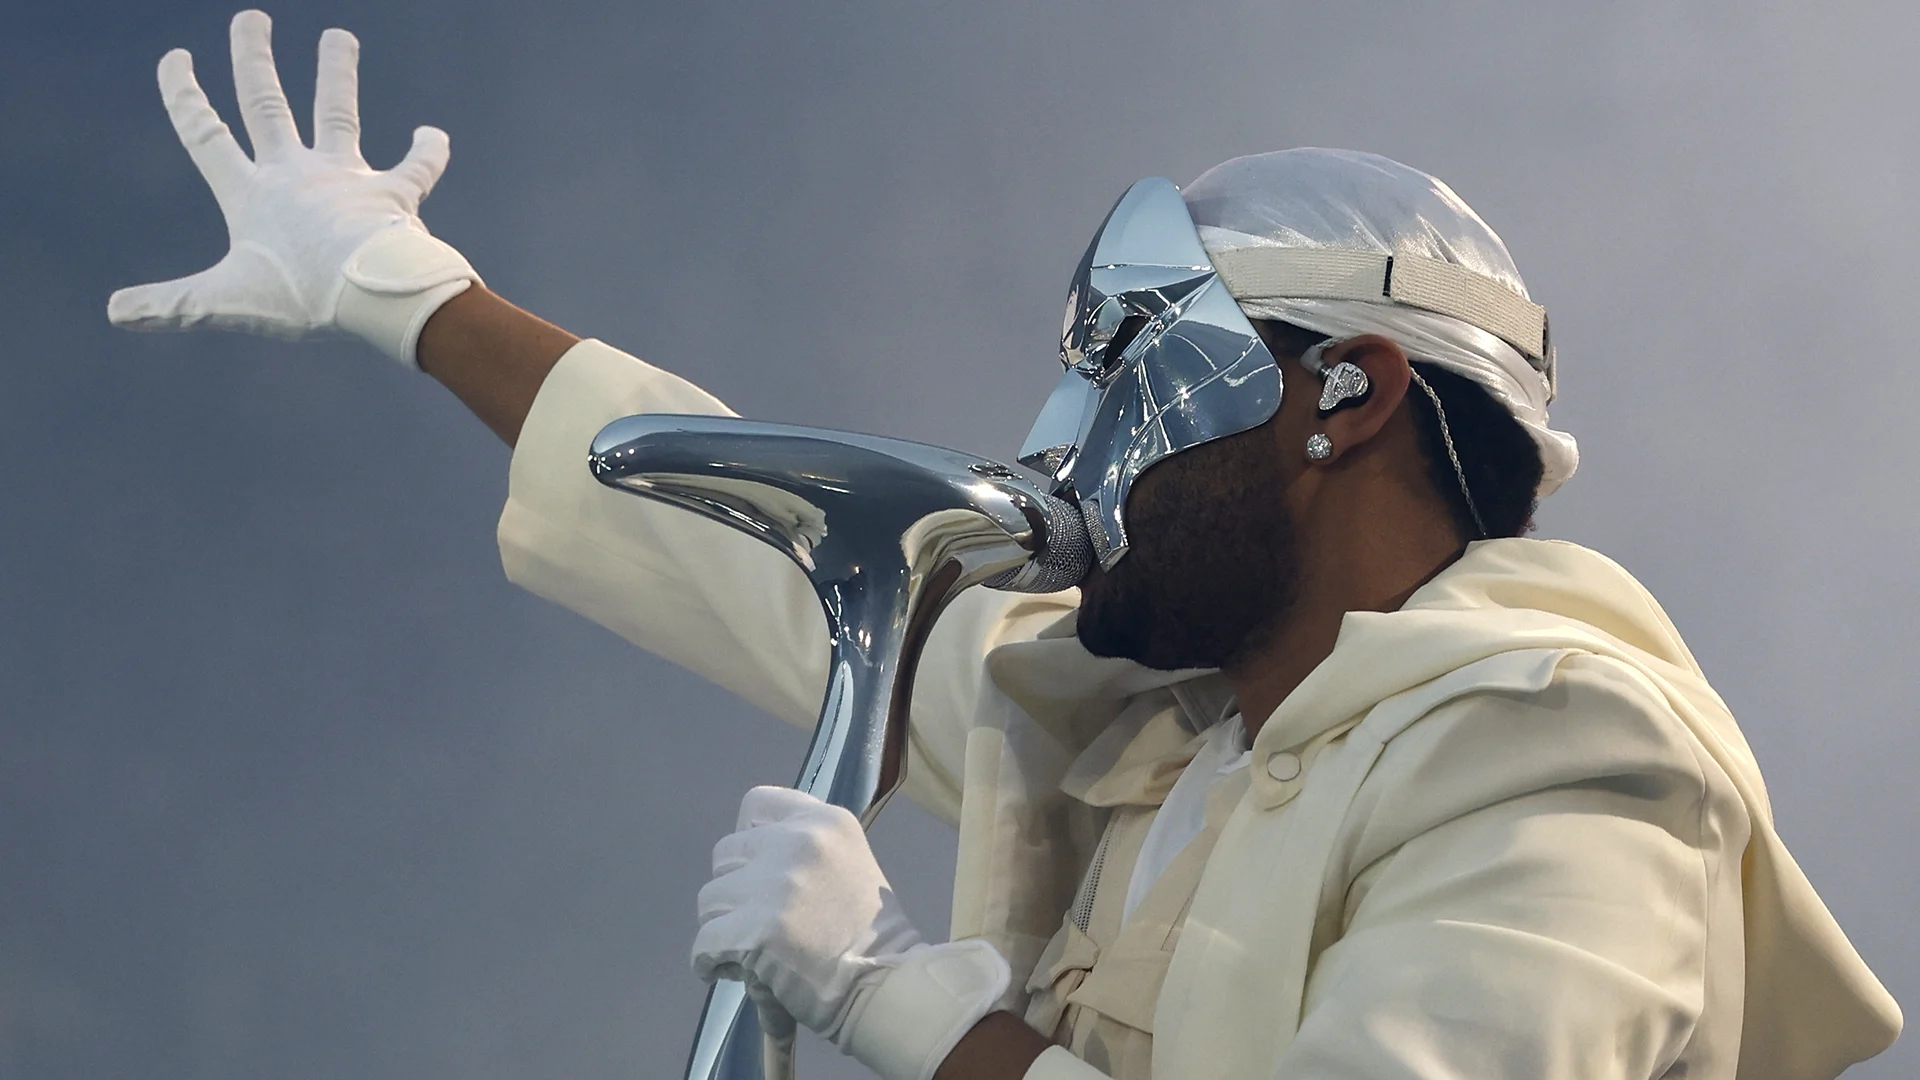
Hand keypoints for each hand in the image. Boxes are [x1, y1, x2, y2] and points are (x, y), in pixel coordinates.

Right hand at [108, 10, 480, 365]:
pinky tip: (434, 134)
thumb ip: (173, 304)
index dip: (186, 97)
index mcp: (251, 194)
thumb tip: (116, 312)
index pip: (206, 135)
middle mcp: (296, 174)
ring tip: (339, 36)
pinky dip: (428, 152)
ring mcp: (346, 179)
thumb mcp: (225, 302)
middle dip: (254, 60)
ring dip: (337, 73)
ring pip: (338, 113)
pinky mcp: (393, 193)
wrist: (371, 294)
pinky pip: (416, 167)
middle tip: (251, 19)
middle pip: (267, 104)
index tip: (178, 57)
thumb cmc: (300, 296)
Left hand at [694, 786, 1010, 1079]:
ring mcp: (777, 885)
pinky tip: (732, 970)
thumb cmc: (870, 935)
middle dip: (734, 890)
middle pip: (725, 854)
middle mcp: (800, 841)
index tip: (757, 868)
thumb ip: (805, 851)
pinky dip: (710, 961)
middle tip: (757, 921)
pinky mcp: (757, 930)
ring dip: (723, 926)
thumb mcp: (850, 863)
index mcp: (826, 821)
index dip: (748, 838)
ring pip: (709, 899)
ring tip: (751, 950)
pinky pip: (704, 943)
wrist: (886, 986)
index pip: (756, 804)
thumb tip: (749, 861)